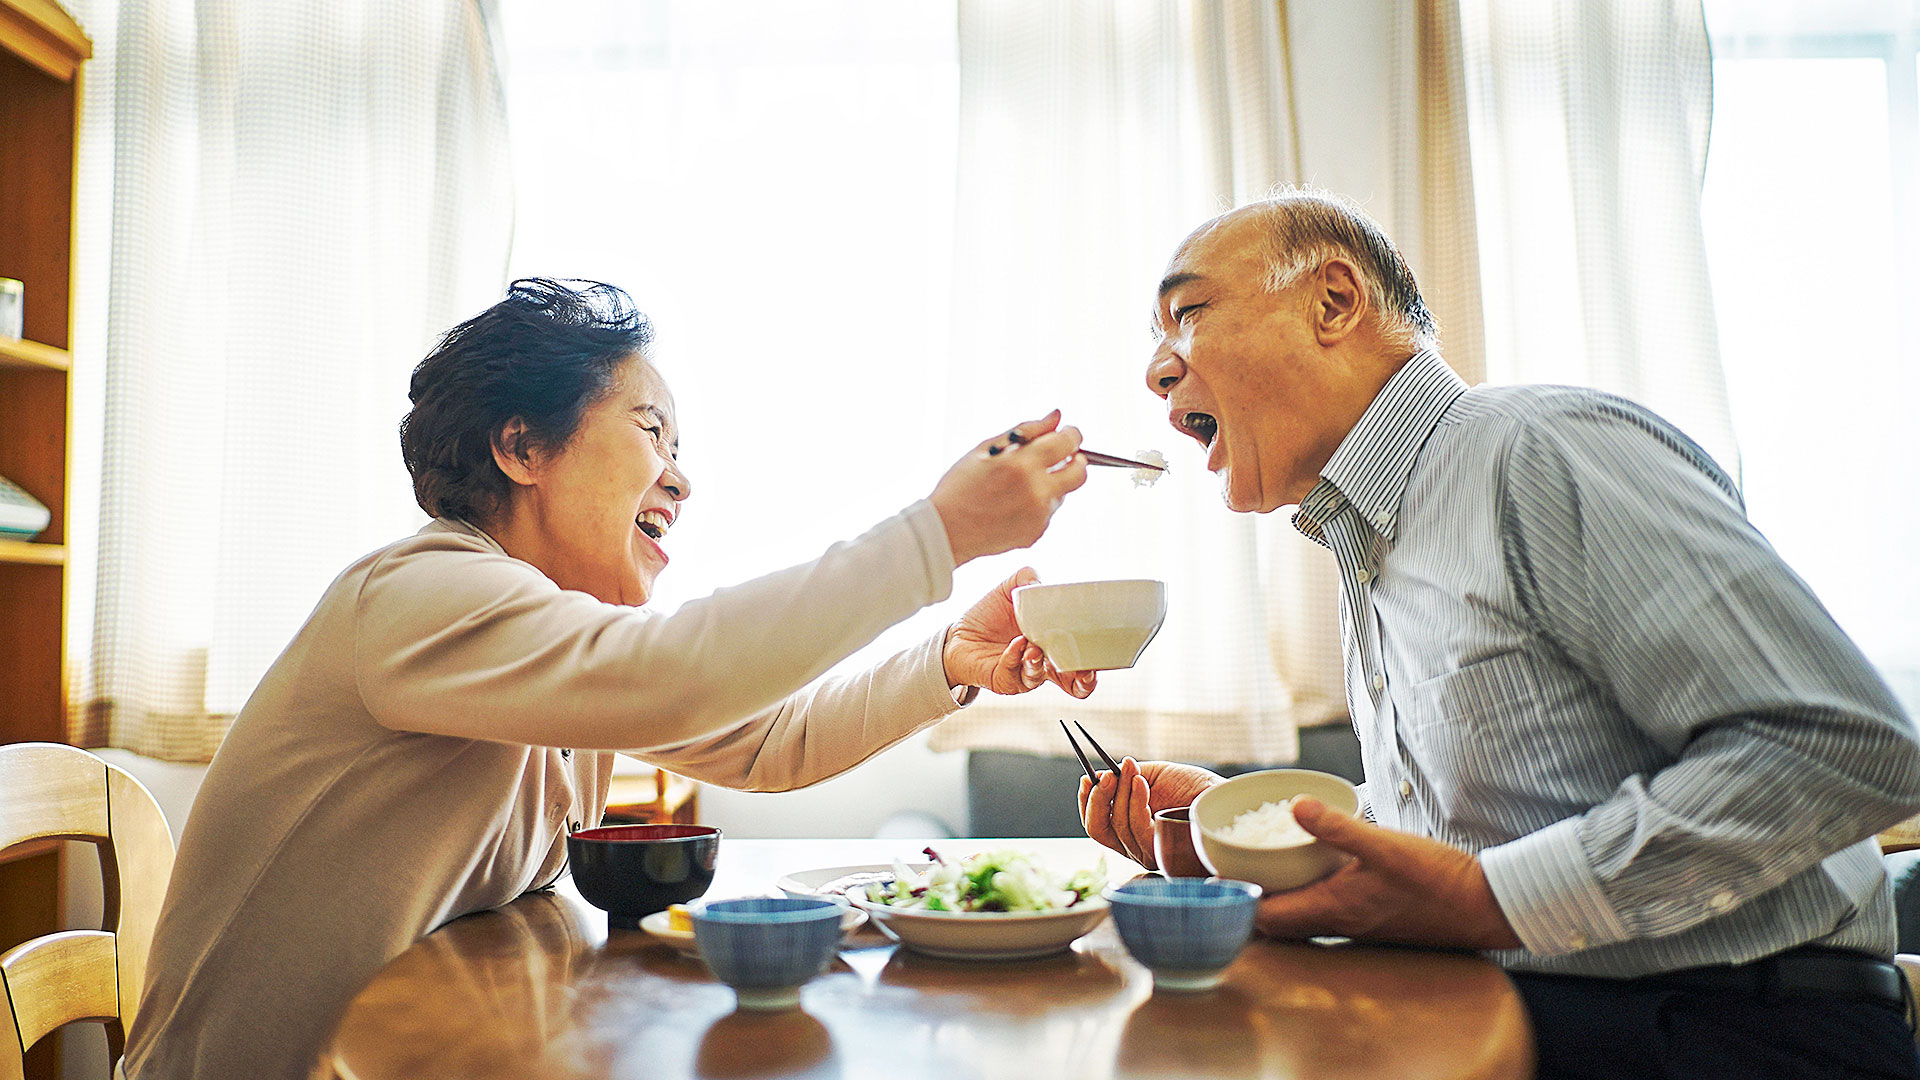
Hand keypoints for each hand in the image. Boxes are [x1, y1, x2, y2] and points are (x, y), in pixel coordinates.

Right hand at [930, 411, 1088, 565]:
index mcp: (1022, 464)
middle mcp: (1037, 491)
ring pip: (1063, 492)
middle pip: (1080, 472)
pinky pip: (1048, 512)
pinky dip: (1038, 504)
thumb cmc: (960, 485)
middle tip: (1063, 456)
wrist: (945, 531)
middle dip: (1077, 460)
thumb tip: (1056, 417)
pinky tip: (1011, 505)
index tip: (1067, 433)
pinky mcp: (1036, 533)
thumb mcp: (986, 449)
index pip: (1068, 442)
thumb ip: (1027, 430)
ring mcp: (1039, 515)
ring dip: (1052, 483)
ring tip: (1018, 486)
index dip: (1072, 434)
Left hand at [943, 567, 1097, 697]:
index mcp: (1053, 648)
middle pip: (1073, 684)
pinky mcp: (1002, 680)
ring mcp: (1022, 675)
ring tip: (1034, 647)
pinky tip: (1016, 644)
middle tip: (1083, 670)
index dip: (1093, 671)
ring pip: (1039, 676)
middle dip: (1082, 680)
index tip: (1098, 663)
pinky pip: (1014, 673)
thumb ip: (1028, 579)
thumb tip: (1041, 582)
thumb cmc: (990, 615)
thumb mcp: (1012, 590)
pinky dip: (1017, 657)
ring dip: (1039, 661)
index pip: (1081, 667)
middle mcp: (1042, 665)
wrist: (959, 633)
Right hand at [1078, 758, 1222, 869]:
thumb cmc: (1193, 787)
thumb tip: (1095, 777)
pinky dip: (1134, 800)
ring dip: (1120, 791)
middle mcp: (1135, 847)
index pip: (1096, 825)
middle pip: (1097, 830)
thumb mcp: (1152, 776)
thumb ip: (1123, 779)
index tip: (1087, 777)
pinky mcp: (1163, 853)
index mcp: (1129, 831)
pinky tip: (1141, 782)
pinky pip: (1137, 827)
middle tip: (1105, 774)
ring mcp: (1148, 853)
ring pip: (1117, 825)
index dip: (1086, 802)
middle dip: (1096, 799)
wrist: (1224, 796)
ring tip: (1132, 769)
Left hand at [1251, 796, 1522, 949]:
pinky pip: (1328, 912)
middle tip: (1233, 870)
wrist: (1487, 906)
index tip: (1216, 877)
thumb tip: (1295, 805)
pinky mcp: (1374, 919)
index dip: (1237, 902)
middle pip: (1279, 924)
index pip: (1267, 919)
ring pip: (1303, 919)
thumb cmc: (1438, 880)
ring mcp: (1357, 926)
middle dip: (1252, 902)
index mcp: (1333, 910)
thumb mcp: (1385, 845)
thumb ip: (1338, 828)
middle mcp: (1339, 924)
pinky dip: (1310, 894)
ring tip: (1264, 868)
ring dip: (1281, 898)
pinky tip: (1316, 869)